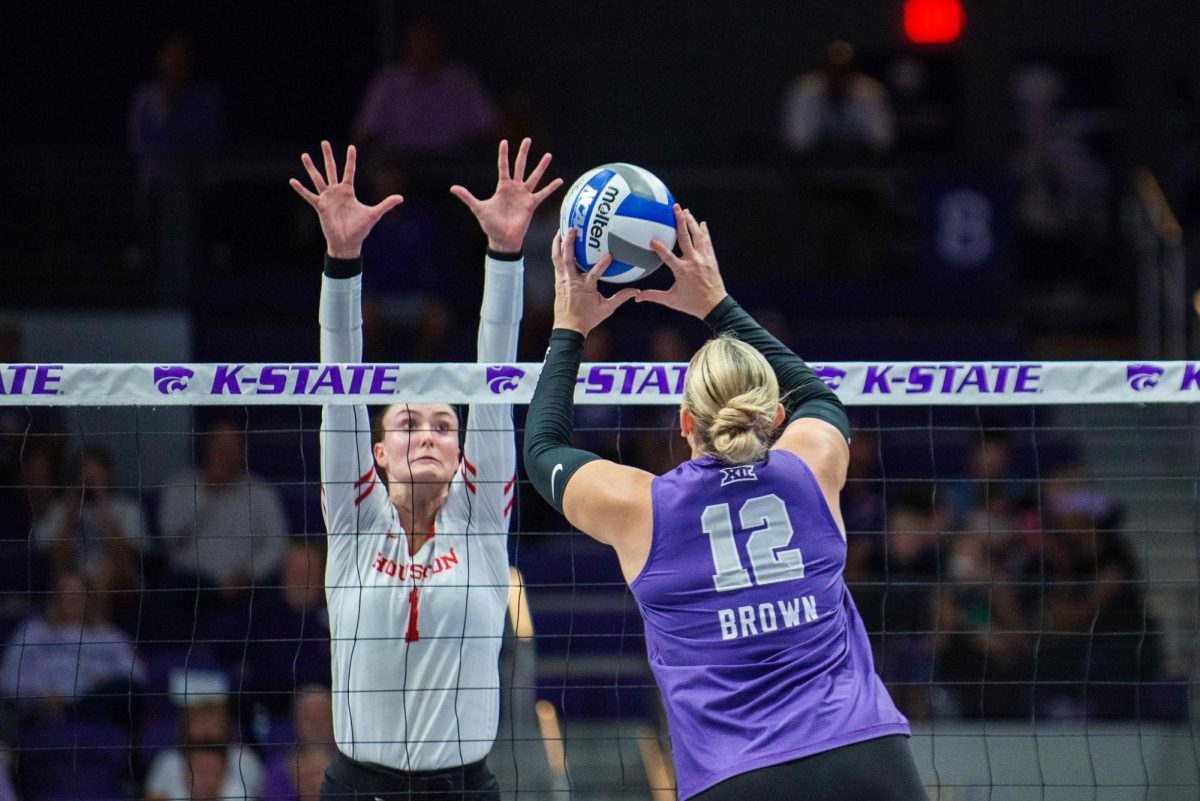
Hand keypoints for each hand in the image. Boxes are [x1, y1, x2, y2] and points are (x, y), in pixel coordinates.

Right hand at [289, 141, 402, 258]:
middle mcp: (336, 192)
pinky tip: (293, 180)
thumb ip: (386, 204)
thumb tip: (401, 197)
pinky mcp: (320, 207)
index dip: (351, 160)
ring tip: (304, 155)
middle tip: (324, 142)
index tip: (351, 146)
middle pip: (331, 170)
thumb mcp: (374, 214)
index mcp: (349, 191)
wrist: (348, 242)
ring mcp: (327, 198)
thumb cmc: (360, 229)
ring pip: (318, 179)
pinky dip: (301, 189)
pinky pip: (309, 196)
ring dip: (311, 168)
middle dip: (328, 156)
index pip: (349, 171)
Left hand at [450, 138, 562, 252]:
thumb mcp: (478, 208)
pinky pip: (543, 194)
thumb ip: (467, 197)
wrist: (502, 239)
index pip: (503, 166)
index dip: (503, 154)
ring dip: (541, 167)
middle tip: (527, 139)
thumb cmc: (490, 225)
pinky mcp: (531, 205)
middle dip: (523, 153)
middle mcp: (514, 188)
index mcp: (502, 187)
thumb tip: (452, 188)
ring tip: (548, 155)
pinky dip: (551, 188)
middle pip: (520, 166)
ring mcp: (524, 196)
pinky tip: (559, 180)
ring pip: (534, 177)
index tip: (505, 141)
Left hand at [550, 229, 638, 335]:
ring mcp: (563, 280)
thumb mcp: (607, 308)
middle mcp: (572, 281)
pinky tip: (559, 243)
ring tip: (560, 230)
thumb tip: (636, 291)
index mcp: (585, 287)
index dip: (602, 264)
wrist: (568, 327)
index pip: (594, 274)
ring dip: (558, 243)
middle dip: (570, 243)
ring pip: (557, 258)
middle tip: (573, 229)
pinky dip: (557, 251)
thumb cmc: (588, 318)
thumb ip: (621, 297)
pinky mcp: (558, 281)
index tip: (610, 255)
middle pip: (568, 259)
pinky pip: (556, 263)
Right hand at [637, 205, 727, 317]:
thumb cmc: (692, 304)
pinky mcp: (711, 259)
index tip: (652, 240)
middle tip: (676, 208)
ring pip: (697, 236)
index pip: (668, 256)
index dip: (659, 248)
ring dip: (692, 222)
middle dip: (680, 221)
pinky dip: (704, 232)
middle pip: (685, 238)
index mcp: (682, 271)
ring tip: (686, 211)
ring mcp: (704, 259)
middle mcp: (693, 262)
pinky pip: (707, 242)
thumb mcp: (671, 300)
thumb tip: (637, 297)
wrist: (715, 306)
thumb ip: (653, 296)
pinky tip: (702, 224)